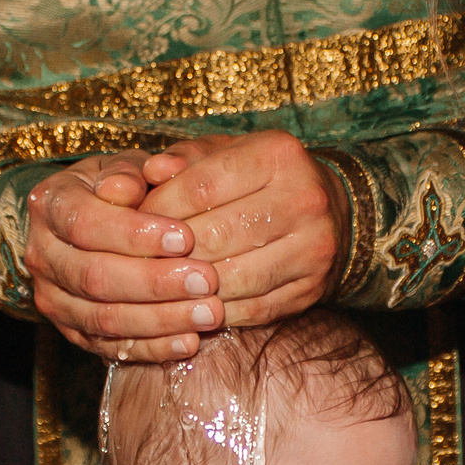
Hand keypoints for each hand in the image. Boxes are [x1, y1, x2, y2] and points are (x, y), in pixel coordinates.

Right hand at [26, 152, 220, 359]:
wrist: (98, 222)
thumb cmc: (123, 188)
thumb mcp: (126, 167)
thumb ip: (129, 172)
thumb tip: (128, 187)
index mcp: (50, 204)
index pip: (86, 223)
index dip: (136, 234)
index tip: (186, 238)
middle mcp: (43, 254)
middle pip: (94, 277)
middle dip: (155, 282)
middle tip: (207, 281)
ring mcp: (53, 298)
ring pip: (102, 318)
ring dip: (160, 319)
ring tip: (209, 313)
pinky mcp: (73, 331)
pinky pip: (110, 347)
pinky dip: (152, 348)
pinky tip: (190, 341)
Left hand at [136, 130, 343, 328]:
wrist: (332, 214)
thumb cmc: (260, 179)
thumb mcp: (225, 154)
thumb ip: (185, 160)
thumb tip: (150, 172)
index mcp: (278, 155)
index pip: (201, 187)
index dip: (159, 208)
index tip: (132, 221)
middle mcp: (304, 198)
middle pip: (215, 235)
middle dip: (168, 251)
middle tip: (137, 259)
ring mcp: (313, 248)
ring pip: (233, 277)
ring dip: (189, 286)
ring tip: (159, 284)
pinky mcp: (311, 289)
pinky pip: (251, 309)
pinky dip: (215, 310)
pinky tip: (191, 303)